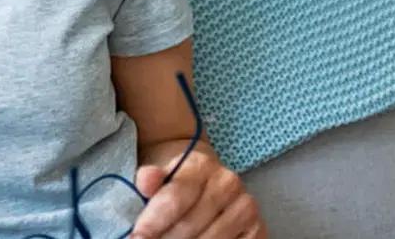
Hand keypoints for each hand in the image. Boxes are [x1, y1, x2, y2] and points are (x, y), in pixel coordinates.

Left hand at [131, 151, 265, 238]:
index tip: (137, 237)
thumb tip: (145, 181)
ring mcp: (246, 207)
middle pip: (191, 225)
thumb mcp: (158, 175)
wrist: (203, 180)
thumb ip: (149, 179)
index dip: (153, 222)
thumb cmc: (174, 181)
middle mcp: (228, 182)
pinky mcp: (258, 228)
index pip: (175, 198)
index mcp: (201, 164)